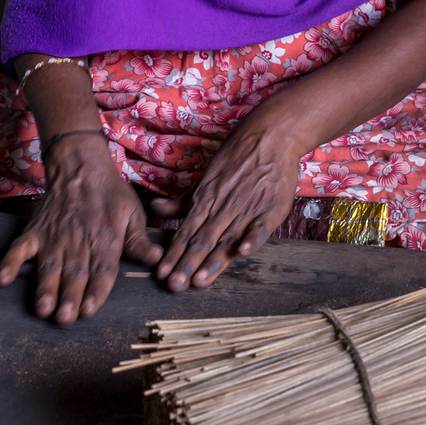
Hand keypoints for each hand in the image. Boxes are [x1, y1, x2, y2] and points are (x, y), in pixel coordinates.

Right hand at [0, 137, 163, 323]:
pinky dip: (10, 263)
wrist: (80, 165)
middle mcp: (79, 240)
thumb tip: (156, 260)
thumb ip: (139, 241)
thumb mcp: (132, 213)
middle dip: (69, 297)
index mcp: (105, 238)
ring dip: (45, 288)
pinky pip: (20, 249)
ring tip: (42, 309)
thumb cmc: (110, 193)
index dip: (96, 291)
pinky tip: (2, 280)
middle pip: (74, 273)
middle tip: (65, 319)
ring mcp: (54, 237)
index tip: (89, 310)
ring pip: (49, 266)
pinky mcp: (36, 232)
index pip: (102, 269)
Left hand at [153, 113, 303, 291]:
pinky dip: (251, 239)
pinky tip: (243, 253)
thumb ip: (183, 200)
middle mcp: (223, 208)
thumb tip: (155, 208)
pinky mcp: (270, 208)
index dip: (174, 254)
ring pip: (226, 238)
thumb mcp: (205, 179)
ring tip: (200, 281)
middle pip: (202, 240)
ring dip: (213, 260)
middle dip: (187, 264)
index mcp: (206, 201)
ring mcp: (246, 208)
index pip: (186, 232)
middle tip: (175, 286)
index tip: (162, 275)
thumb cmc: (236, 160)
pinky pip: (259, 226)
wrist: (269, 138)